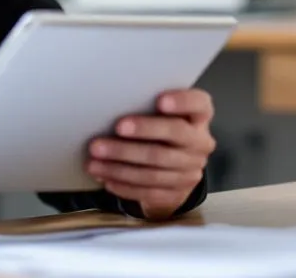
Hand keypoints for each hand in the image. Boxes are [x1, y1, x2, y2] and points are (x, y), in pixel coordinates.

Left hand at [87, 88, 215, 219]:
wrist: (174, 168)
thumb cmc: (159, 128)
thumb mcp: (161, 114)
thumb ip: (146, 106)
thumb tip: (110, 104)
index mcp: (199, 116)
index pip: (199, 104)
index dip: (182, 101)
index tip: (160, 101)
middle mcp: (200, 143)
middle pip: (174, 136)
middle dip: (140, 133)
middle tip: (112, 130)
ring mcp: (191, 171)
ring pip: (155, 169)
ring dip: (121, 166)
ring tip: (94, 161)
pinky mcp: (178, 194)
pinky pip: (149, 191)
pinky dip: (124, 185)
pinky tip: (105, 179)